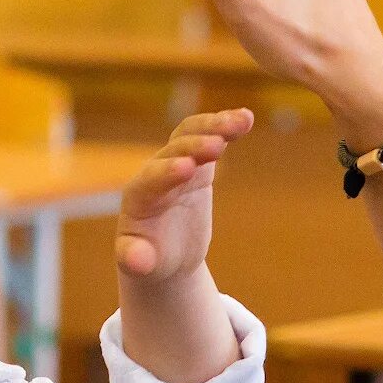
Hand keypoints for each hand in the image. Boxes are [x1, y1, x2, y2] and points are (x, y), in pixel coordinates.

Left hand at [113, 109, 254, 282]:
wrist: (164, 252)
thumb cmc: (150, 259)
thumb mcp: (142, 265)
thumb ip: (135, 260)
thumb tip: (138, 264)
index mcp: (140, 196)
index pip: (152, 178)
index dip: (168, 171)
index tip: (187, 167)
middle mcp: (156, 173)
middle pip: (174, 150)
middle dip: (194, 147)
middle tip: (216, 145)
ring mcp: (178, 164)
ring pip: (192, 134)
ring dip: (214, 126)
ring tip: (240, 121)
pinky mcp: (198, 164)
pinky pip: (209, 138)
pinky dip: (226, 127)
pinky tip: (247, 118)